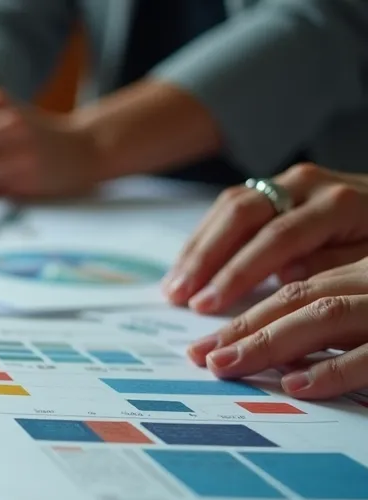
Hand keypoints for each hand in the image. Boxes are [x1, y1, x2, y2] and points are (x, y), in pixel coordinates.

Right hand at [164, 163, 367, 313]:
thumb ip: (332, 267)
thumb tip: (283, 277)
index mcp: (336, 203)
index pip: (277, 237)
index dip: (238, 272)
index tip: (208, 305)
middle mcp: (307, 183)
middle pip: (242, 214)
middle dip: (205, 259)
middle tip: (179, 296)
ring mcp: (288, 182)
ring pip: (229, 207)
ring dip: (197, 249)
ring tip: (174, 287)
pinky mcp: (274, 188)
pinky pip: (230, 208)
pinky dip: (205, 239)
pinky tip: (189, 268)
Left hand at [186, 258, 367, 398]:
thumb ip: (336, 316)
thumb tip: (286, 352)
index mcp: (363, 274)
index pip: (295, 291)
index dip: (247, 317)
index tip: (206, 343)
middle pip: (298, 298)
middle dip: (243, 327)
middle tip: (198, 354)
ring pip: (325, 316)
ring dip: (269, 341)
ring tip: (225, 365)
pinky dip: (331, 369)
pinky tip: (294, 384)